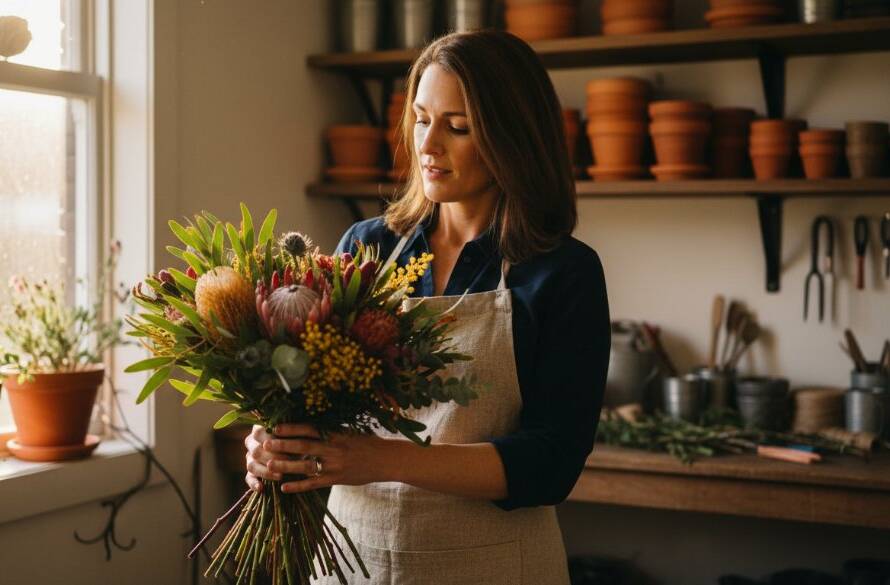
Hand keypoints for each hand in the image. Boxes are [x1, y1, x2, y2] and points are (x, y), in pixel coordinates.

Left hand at [244, 423, 389, 493]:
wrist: (386, 460)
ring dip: (287, 465)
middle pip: (304, 446)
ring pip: (306, 466)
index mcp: (336, 434)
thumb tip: (308, 425)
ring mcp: (335, 466)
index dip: (292, 428)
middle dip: (284, 445)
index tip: (275, 427)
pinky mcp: (337, 480)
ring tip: (270, 465)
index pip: (310, 429)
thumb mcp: (349, 431)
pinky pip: (314, 484)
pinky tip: (284, 487)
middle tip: (266, 444)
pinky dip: (298, 486)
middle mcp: (334, 449)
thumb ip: (330, 430)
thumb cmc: (367, 442)